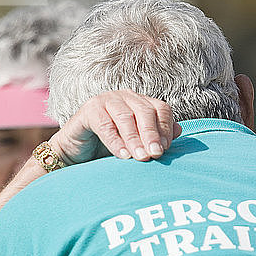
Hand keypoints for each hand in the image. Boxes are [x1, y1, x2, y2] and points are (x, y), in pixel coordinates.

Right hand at [49, 90, 181, 162]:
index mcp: (141, 102)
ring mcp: (106, 100)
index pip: (161, 109)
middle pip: (145, 111)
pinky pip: (105, 125)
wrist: (75, 154)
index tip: (166, 149)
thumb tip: (179, 130)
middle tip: (156, 154)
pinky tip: (123, 155)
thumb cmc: (109, 148)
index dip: (165, 128)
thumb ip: (157, 137)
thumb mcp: (137, 144)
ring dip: (135, 139)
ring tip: (141, 158)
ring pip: (126, 117)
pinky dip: (115, 141)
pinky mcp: (89, 110)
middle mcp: (125, 97)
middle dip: (152, 134)